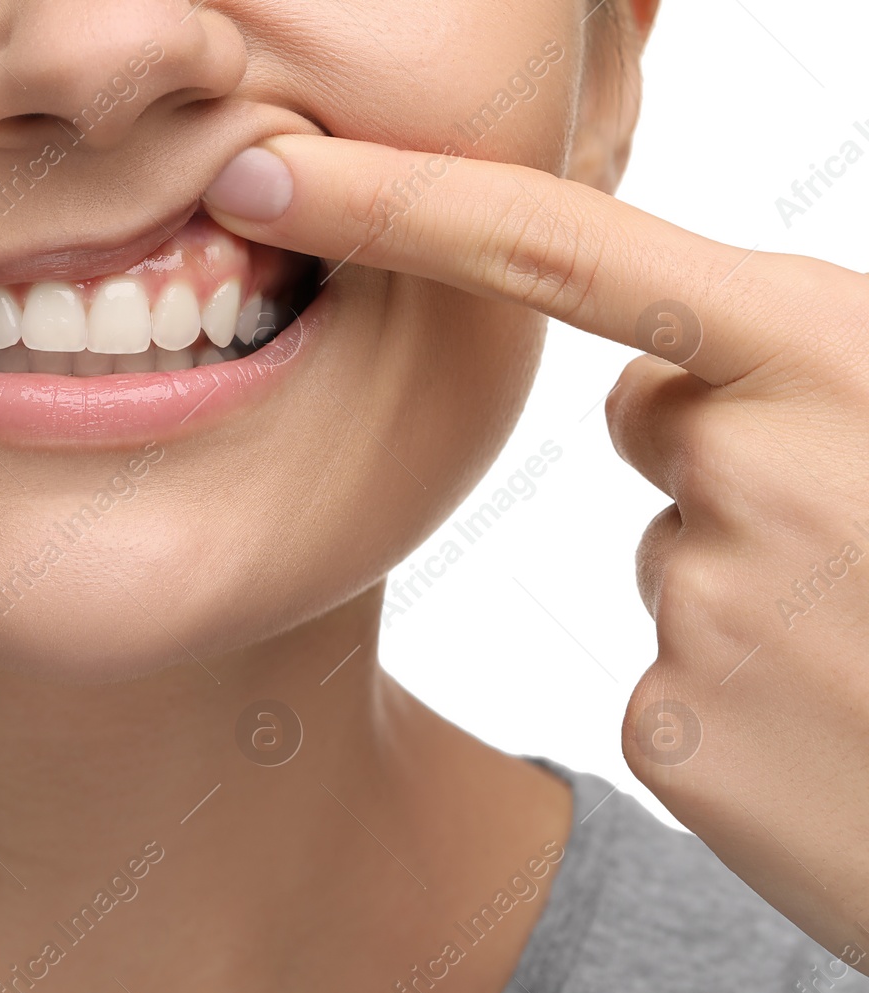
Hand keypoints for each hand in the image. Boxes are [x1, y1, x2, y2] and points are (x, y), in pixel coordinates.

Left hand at [204, 135, 868, 969]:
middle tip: (863, 540)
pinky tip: (827, 728)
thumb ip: (791, 364)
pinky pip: (666, 677)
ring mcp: (706, 605)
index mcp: (820, 353)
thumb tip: (659, 386)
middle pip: (650, 418)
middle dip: (726, 459)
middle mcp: (750, 464)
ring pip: (670, 557)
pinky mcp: (672, 732)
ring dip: (749, 588)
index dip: (398, 203)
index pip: (559, 247)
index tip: (264, 179)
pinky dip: (734, 700)